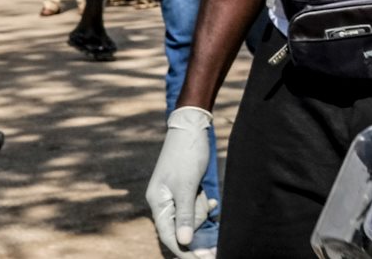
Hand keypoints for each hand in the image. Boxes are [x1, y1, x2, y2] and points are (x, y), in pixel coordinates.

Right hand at [146, 106, 215, 257]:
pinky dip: (205, 204)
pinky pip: (196, 205)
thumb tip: (183, 243)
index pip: (168, 235)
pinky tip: (213, 198)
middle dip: (198, 227)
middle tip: (213, 232)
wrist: (192, 125)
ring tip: (209, 198)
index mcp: (158, 202)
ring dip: (202, 211)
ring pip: (191, 216)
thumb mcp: (187, 187)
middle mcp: (164, 201)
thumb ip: (185, 215)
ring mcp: (175, 194)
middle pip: (181, 227)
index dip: (184, 251)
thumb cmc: (187, 154)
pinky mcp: (186, 188)